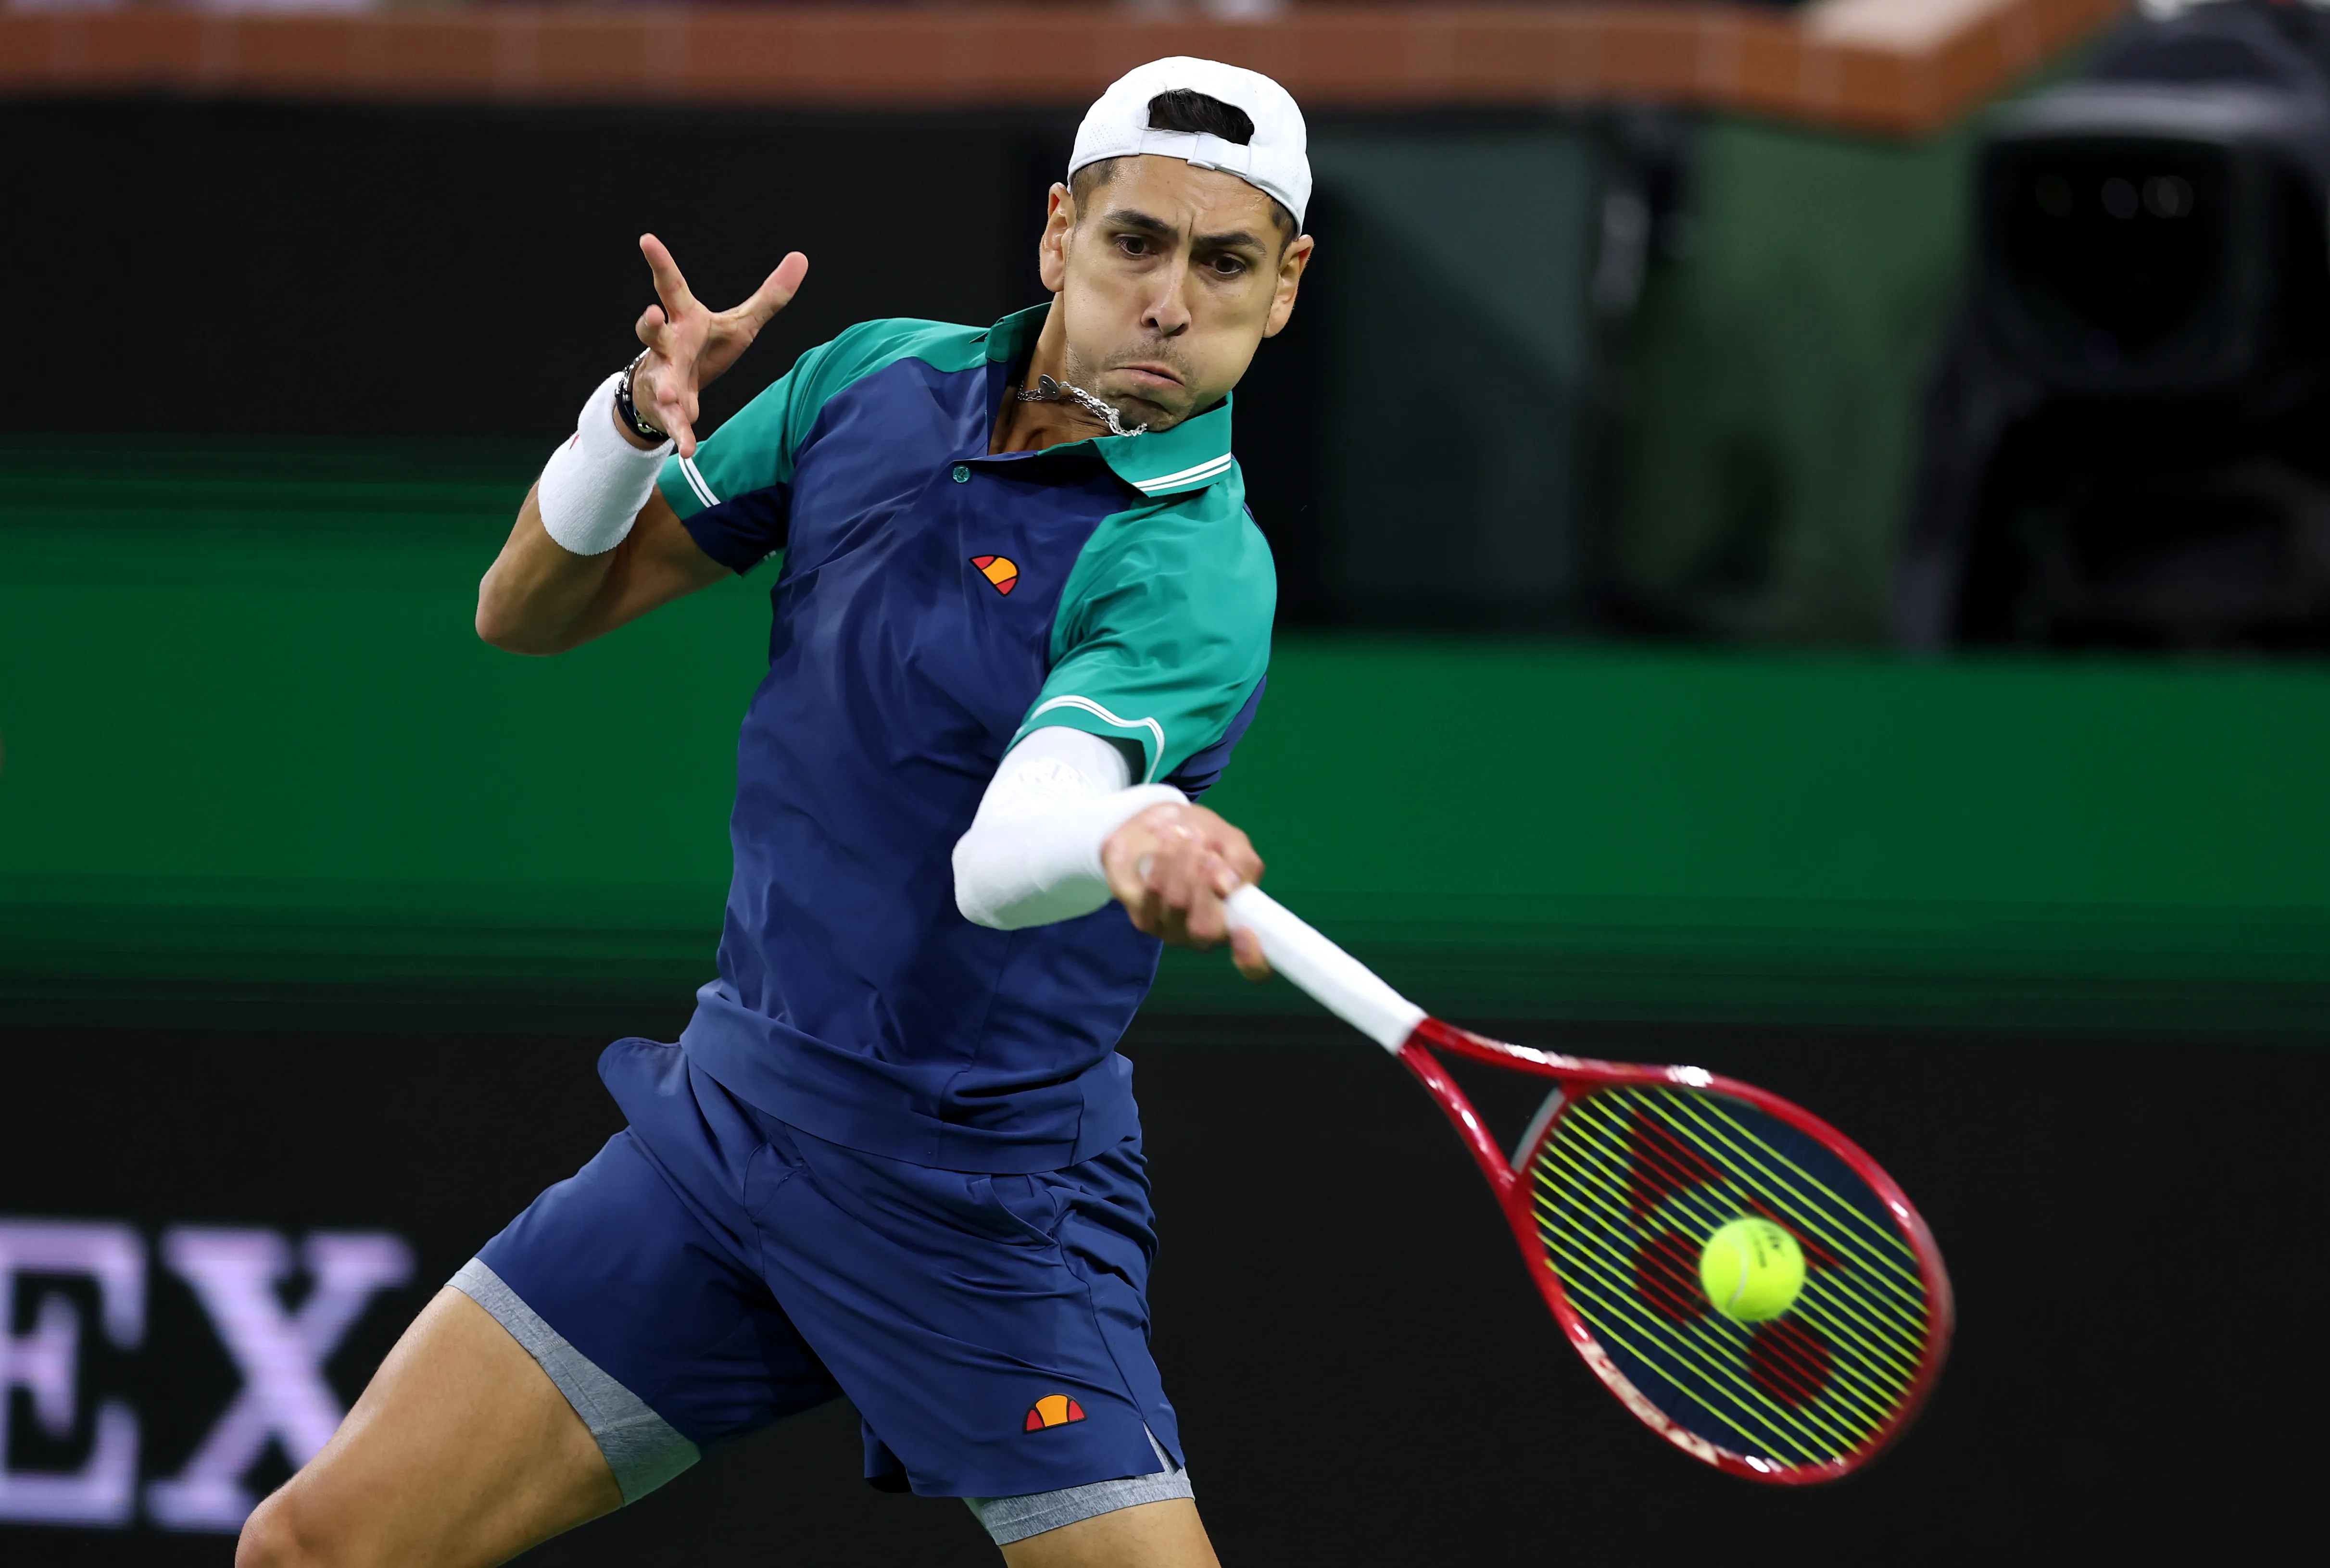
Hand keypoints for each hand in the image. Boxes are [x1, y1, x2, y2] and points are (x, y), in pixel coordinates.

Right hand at [627, 235, 808, 458]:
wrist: (672, 391)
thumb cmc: (704, 349)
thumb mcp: (740, 323)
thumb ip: (769, 296)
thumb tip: (801, 257)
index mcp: (684, 318)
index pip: (669, 285)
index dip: (660, 262)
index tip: (646, 239)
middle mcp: (667, 344)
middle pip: (651, 330)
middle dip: (647, 323)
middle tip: (648, 314)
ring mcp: (663, 376)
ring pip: (659, 379)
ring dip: (665, 387)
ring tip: (672, 396)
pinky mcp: (667, 408)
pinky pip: (673, 422)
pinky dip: (681, 434)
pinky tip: (689, 449)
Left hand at [1100, 803, 1270, 980]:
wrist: (1161, 827)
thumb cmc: (1205, 840)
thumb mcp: (1233, 844)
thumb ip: (1242, 863)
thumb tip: (1229, 885)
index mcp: (1237, 923)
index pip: (1253, 966)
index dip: (1252, 958)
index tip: (1246, 931)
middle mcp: (1206, 937)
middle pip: (1206, 929)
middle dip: (1204, 883)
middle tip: (1205, 851)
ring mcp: (1173, 932)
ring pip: (1178, 904)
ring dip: (1182, 863)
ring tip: (1186, 836)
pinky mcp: (1144, 920)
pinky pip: (1153, 894)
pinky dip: (1162, 862)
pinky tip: (1166, 842)